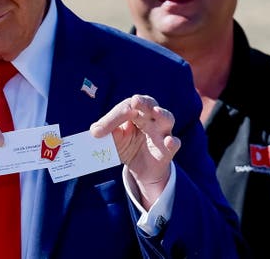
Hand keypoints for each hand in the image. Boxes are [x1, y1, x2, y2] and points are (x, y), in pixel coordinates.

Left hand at [90, 94, 180, 208]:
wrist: (140, 168)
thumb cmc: (126, 145)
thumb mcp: (114, 139)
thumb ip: (105, 132)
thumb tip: (95, 131)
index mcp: (136, 111)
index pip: (126, 107)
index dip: (113, 117)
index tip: (99, 131)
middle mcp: (150, 118)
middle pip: (150, 104)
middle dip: (143, 103)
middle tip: (135, 102)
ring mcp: (161, 132)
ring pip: (167, 118)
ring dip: (162, 114)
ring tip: (156, 112)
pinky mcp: (167, 149)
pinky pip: (174, 143)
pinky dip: (172, 142)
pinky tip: (168, 141)